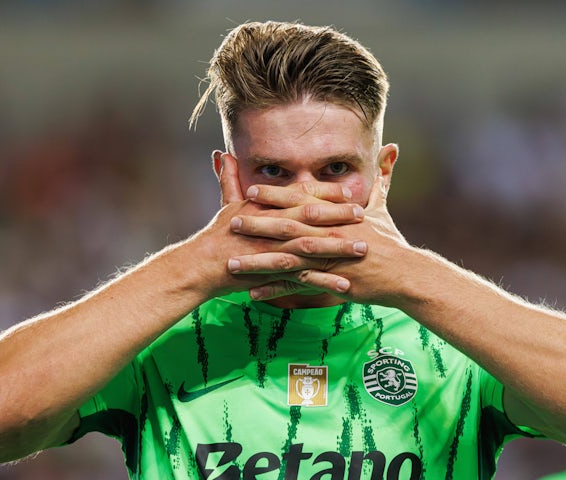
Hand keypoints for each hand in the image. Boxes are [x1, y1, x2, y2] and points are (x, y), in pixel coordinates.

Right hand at [193, 154, 369, 297]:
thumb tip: (221, 153)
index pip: (301, 194)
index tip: (348, 192)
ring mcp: (274, 250)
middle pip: (311, 217)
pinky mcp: (273, 273)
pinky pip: (303, 278)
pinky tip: (346, 286)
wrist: (201, 265)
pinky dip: (325, 282)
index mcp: (266, 207)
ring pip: (312, 247)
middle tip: (364, 215)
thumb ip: (229, 179)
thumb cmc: (216, 234)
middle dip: (340, 216)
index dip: (326, 193)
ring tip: (363, 249)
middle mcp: (273, 225)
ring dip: (339, 248)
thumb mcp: (225, 204)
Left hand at [227, 175, 413, 304]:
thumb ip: (381, 179)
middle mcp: (327, 234)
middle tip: (231, 222)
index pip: (300, 201)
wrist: (403, 273)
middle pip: (287, 227)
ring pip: (285, 259)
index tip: (251, 190)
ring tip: (232, 263)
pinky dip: (275, 291)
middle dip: (257, 224)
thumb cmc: (390, 240)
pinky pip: (296, 287)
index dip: (274, 196)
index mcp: (335, 215)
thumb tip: (393, 148)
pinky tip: (253, 295)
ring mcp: (327, 259)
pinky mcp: (329, 282)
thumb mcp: (382, 207)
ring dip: (257, 261)